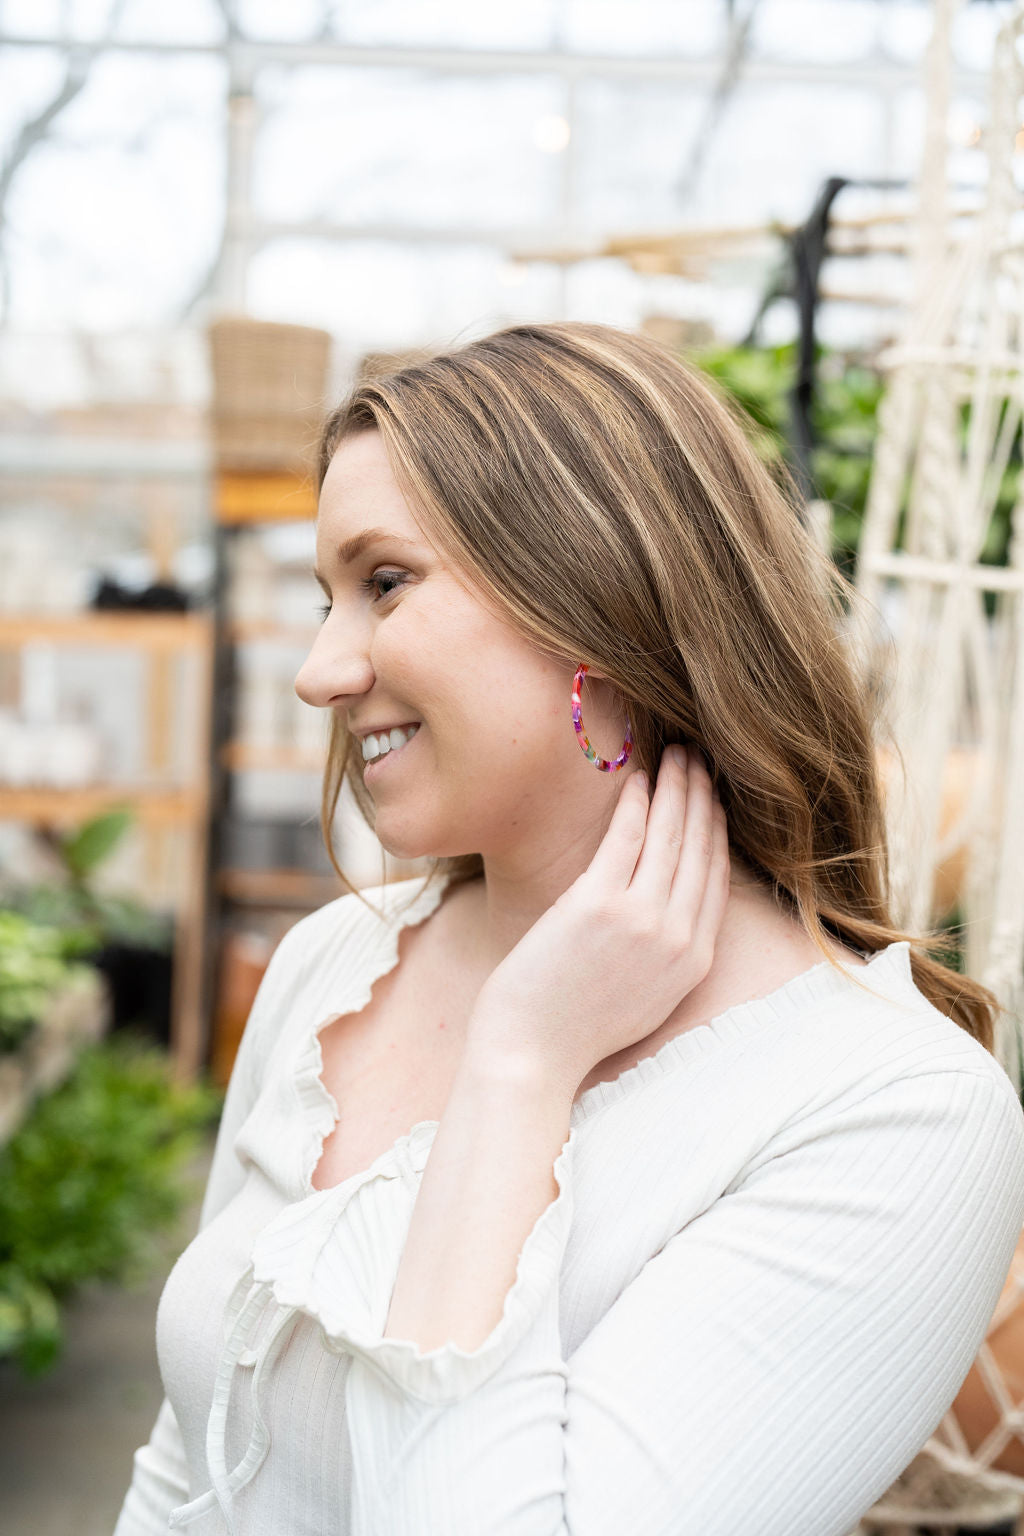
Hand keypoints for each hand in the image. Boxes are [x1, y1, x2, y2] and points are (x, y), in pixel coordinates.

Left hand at [467, 745, 730, 1093]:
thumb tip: (667, 903)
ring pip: (672, 837)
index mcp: (693, 961)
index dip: (718, 831)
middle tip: (703, 759)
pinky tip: (638, 781)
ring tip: (678, 755)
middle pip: (702, 849)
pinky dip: (637, 805)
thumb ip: (665, 950)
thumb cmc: (573, 1026)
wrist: (531, 1055)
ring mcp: (641, 921)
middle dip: (705, 797)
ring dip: (679, 788)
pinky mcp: (598, 906)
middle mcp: (677, 938)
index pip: (717, 878)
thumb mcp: (644, 996)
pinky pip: (627, 840)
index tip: (715, 797)